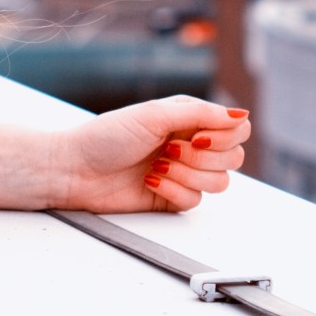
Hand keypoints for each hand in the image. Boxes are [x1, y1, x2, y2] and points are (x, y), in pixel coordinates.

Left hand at [51, 96, 249, 213]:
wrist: (75, 170)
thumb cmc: (104, 137)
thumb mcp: (153, 115)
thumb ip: (200, 114)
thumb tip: (241, 115)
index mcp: (187, 118)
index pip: (236, 129)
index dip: (224, 136)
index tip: (198, 137)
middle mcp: (189, 144)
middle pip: (234, 158)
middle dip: (202, 158)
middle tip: (169, 150)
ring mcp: (183, 172)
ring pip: (220, 183)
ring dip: (187, 175)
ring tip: (157, 165)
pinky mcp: (173, 197)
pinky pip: (196, 201)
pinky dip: (173, 191)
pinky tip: (150, 181)